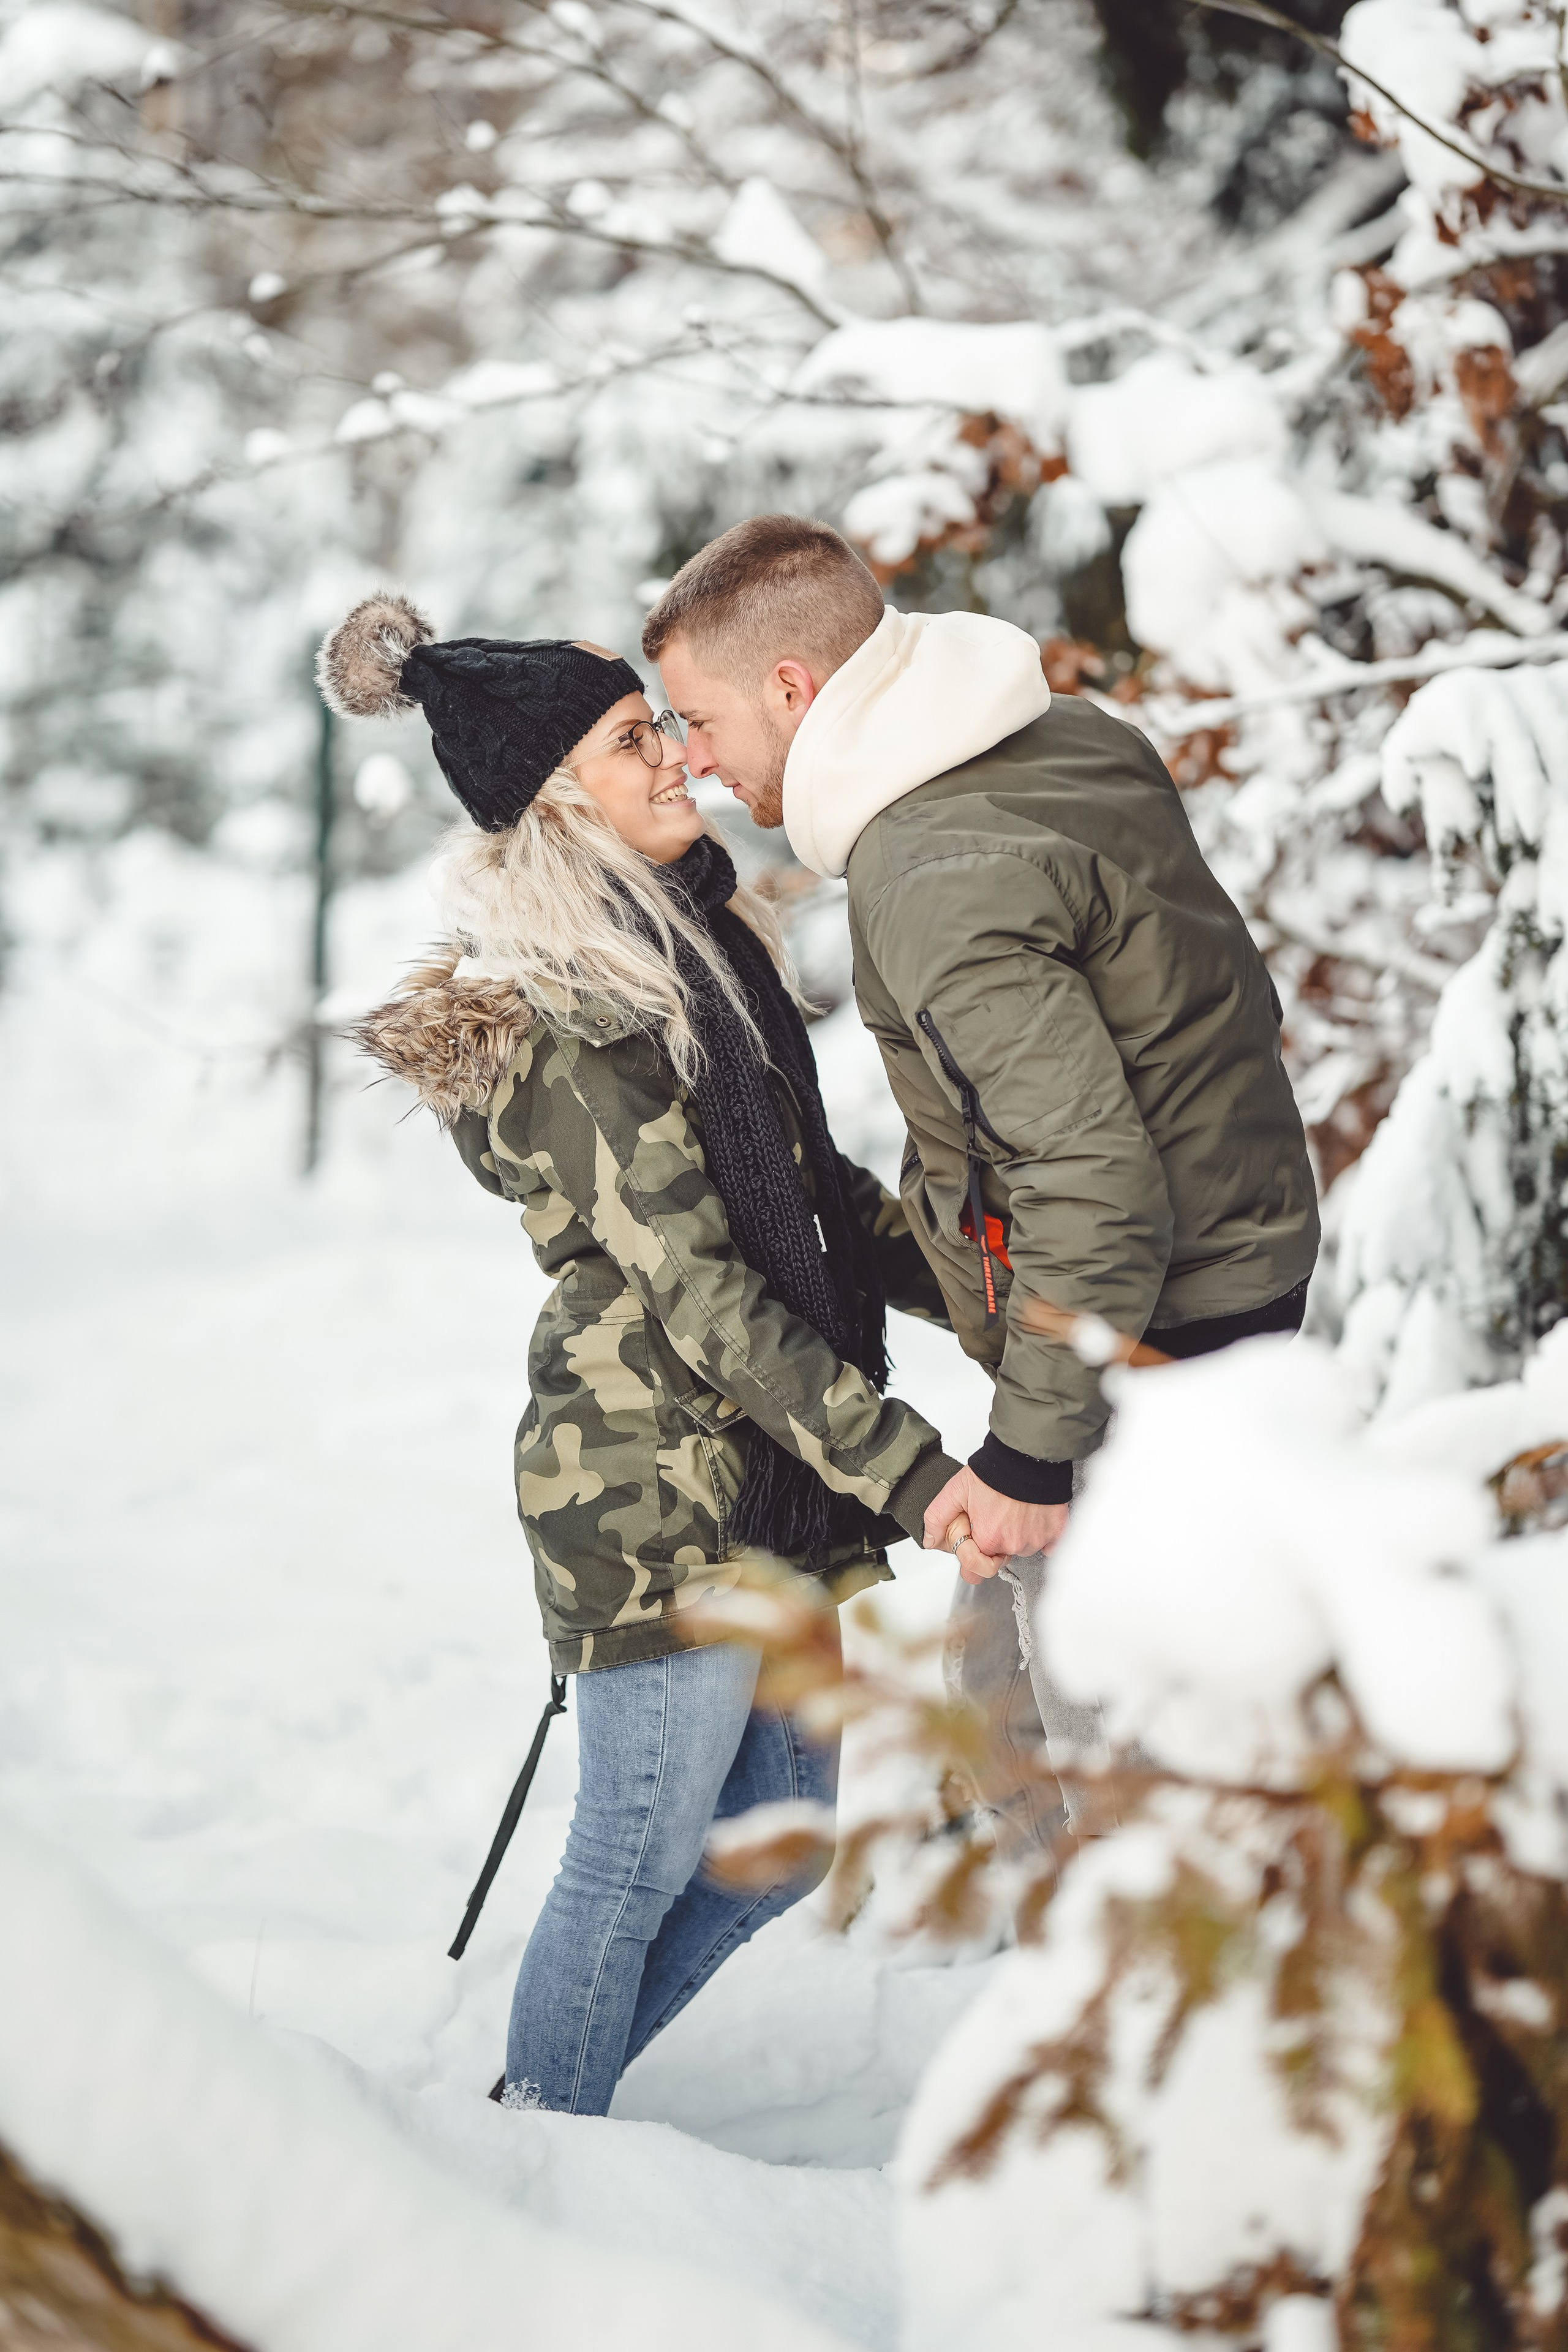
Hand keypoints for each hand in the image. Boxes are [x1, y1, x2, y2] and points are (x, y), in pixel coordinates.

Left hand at [923, 1466, 1070, 1579]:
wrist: (1027, 1454)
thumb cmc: (995, 1471)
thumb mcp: (956, 1490)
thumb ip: (938, 1517)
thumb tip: (930, 1540)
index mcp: (987, 1539)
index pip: (975, 1571)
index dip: (971, 1557)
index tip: (974, 1541)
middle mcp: (1013, 1544)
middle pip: (1000, 1557)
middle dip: (995, 1542)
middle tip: (995, 1516)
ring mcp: (1037, 1539)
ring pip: (1023, 1548)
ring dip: (1017, 1535)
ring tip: (1013, 1509)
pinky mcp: (1056, 1531)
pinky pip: (1049, 1545)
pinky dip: (1041, 1534)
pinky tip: (1033, 1516)